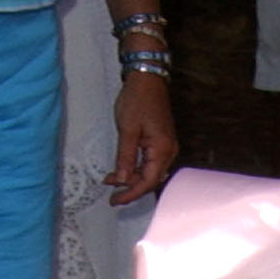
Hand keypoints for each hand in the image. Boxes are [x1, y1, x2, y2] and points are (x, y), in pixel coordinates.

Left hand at [109, 73, 176, 202]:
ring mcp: (166, 147)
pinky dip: (134, 167)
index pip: (147, 182)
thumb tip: (121, 180)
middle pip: (149, 180)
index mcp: (162, 150)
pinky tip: (122, 167)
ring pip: (148, 172)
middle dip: (130, 187)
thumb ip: (125, 157)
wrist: (147, 78)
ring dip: (130, 177)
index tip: (115, 200)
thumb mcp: (127, 129)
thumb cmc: (138, 99)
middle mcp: (168, 152)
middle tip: (111, 193)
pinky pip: (149, 162)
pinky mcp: (160, 142)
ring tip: (111, 179)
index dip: (131, 193)